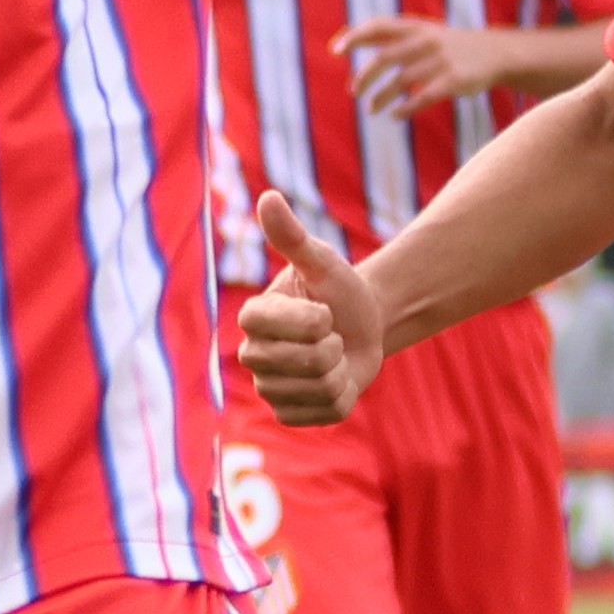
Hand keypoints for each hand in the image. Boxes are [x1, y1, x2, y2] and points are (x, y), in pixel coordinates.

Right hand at [237, 193, 385, 427]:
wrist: (361, 324)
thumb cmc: (338, 289)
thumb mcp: (321, 261)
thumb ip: (291, 236)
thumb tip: (268, 197)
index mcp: (253, 318)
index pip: (286, 327)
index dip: (316, 320)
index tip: (324, 310)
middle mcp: (253, 356)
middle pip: (308, 361)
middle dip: (335, 345)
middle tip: (331, 334)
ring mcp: (269, 390)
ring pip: (321, 389)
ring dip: (341, 371)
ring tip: (333, 356)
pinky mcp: (290, 415)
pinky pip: (328, 412)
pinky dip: (345, 395)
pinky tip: (336, 379)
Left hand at [338, 16, 506, 116]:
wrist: (496, 53)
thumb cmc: (451, 45)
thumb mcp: (425, 32)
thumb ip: (394, 36)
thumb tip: (352, 38)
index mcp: (416, 27)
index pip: (378, 26)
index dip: (355, 36)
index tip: (336, 50)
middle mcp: (426, 41)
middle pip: (385, 57)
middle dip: (365, 75)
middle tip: (353, 91)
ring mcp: (440, 61)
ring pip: (401, 81)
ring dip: (381, 97)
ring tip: (371, 109)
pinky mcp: (453, 80)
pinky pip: (422, 97)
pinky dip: (405, 108)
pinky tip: (394, 115)